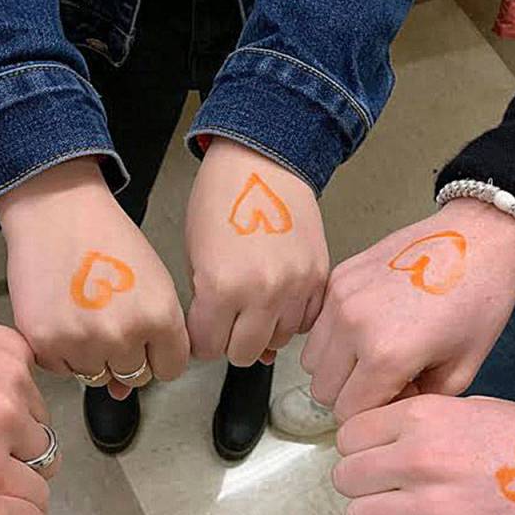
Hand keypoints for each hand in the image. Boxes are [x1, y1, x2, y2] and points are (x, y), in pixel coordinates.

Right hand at [0, 158, 188, 398]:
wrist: (58, 212)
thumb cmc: (109, 241)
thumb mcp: (153, 282)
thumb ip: (154, 337)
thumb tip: (122, 390)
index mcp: (160, 318)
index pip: (170, 369)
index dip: (158, 355)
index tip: (147, 338)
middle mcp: (123, 335)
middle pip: (134, 377)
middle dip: (126, 356)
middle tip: (111, 317)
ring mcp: (82, 342)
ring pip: (96, 377)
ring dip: (93, 357)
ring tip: (86, 314)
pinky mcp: (46, 342)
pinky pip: (62, 369)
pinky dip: (62, 352)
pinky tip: (64, 316)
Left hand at [0, 290, 54, 502]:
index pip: (33, 499)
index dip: (21, 501)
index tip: (11, 493)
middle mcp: (5, 421)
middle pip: (46, 460)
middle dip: (23, 463)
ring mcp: (15, 380)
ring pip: (41, 420)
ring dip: (21, 424)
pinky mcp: (15, 348)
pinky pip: (30, 382)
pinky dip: (12, 388)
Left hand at [185, 138, 328, 365]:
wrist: (263, 161)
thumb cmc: (223, 198)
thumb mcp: (196, 256)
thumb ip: (206, 305)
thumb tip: (222, 342)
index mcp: (222, 287)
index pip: (208, 347)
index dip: (202, 341)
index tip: (203, 331)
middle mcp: (263, 292)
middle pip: (243, 353)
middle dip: (230, 342)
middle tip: (227, 322)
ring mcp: (296, 286)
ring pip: (278, 341)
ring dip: (263, 331)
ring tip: (254, 305)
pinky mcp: (318, 278)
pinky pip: (305, 322)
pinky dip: (291, 318)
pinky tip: (278, 299)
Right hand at [302, 199, 514, 422]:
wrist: (479, 238)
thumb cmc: (479, 299)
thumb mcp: (462, 370)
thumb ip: (417, 401)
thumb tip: (389, 409)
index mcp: (386, 355)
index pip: (349, 414)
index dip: (374, 415)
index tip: (397, 397)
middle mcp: (353, 326)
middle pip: (324, 391)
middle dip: (352, 394)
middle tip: (388, 378)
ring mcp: (340, 298)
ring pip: (312, 360)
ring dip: (338, 366)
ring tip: (375, 351)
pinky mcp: (337, 278)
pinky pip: (318, 326)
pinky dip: (335, 335)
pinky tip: (371, 325)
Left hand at [333, 395, 514, 514]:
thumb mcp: (471, 409)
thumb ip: (417, 425)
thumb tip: (372, 445)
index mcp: (423, 417)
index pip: (348, 436)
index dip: (361, 449)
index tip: (378, 458)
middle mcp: (420, 458)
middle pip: (346, 479)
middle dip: (365, 485)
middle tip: (394, 489)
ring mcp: (434, 506)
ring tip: (418, 512)